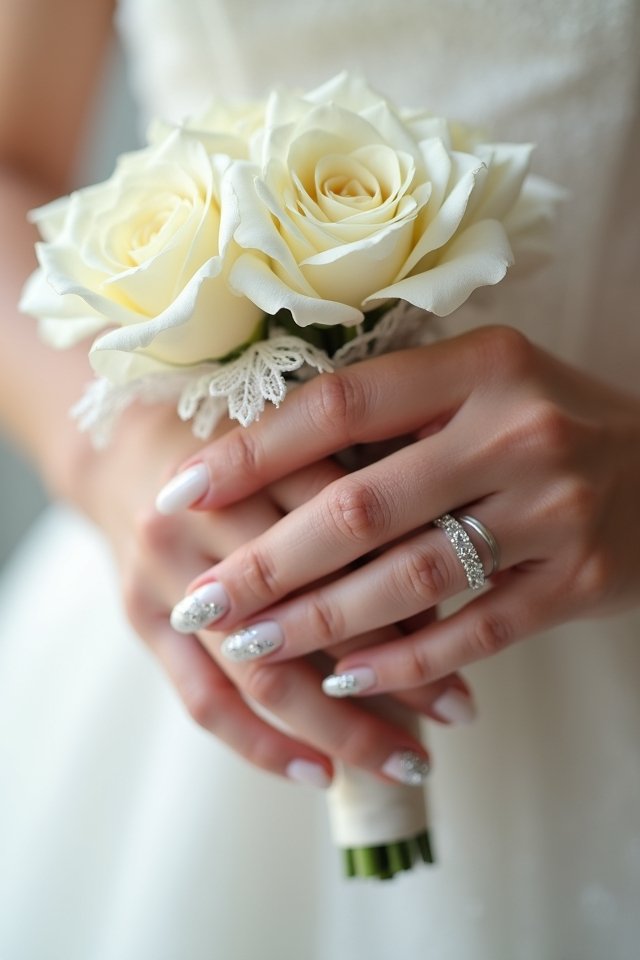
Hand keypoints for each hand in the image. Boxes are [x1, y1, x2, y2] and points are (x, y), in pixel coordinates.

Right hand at [82, 403, 469, 788]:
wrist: (126, 450)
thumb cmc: (239, 449)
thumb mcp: (299, 447)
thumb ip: (357, 499)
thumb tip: (444, 590)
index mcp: (247, 461)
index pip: (344, 534)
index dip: (411, 582)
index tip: (478, 627)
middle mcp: (196, 518)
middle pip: (306, 610)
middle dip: (392, 668)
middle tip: (460, 711)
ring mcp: (162, 576)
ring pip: (260, 671)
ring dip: (341, 727)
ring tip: (409, 764)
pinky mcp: (141, 620)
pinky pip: (203, 701)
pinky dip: (263, 746)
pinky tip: (322, 776)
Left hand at [163, 326, 639, 706]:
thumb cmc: (548, 418)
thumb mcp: (481, 382)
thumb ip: (393, 407)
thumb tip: (261, 452)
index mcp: (481, 365)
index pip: (340, 405)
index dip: (251, 450)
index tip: (181, 491)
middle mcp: (518, 431)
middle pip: (361, 505)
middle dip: (266, 563)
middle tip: (199, 602)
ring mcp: (553, 510)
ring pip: (410, 578)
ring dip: (318, 621)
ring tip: (250, 645)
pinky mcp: (579, 580)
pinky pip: (473, 631)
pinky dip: (403, 660)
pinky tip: (343, 675)